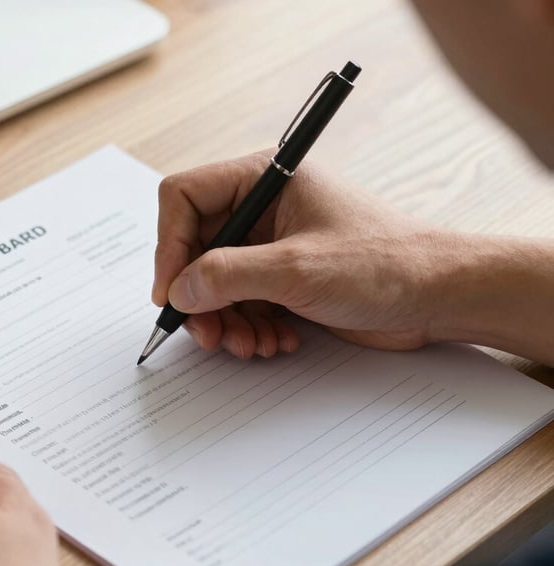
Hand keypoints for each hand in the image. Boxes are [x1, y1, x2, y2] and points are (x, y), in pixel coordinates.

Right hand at [152, 151, 459, 356]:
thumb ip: (227, 275)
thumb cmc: (385, 263)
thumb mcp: (296, 268)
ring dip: (225, 319)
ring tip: (249, 344)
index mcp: (264, 177)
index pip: (185, 198)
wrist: (438, 297)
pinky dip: (249, 327)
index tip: (169, 291)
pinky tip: (275, 342)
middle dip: (199, 296)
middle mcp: (263, 207)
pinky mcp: (284, 277)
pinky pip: (242, 302)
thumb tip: (178, 290)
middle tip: (207, 333)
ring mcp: (272, 244)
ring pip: (216, 282)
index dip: (169, 245)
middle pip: (196, 248)